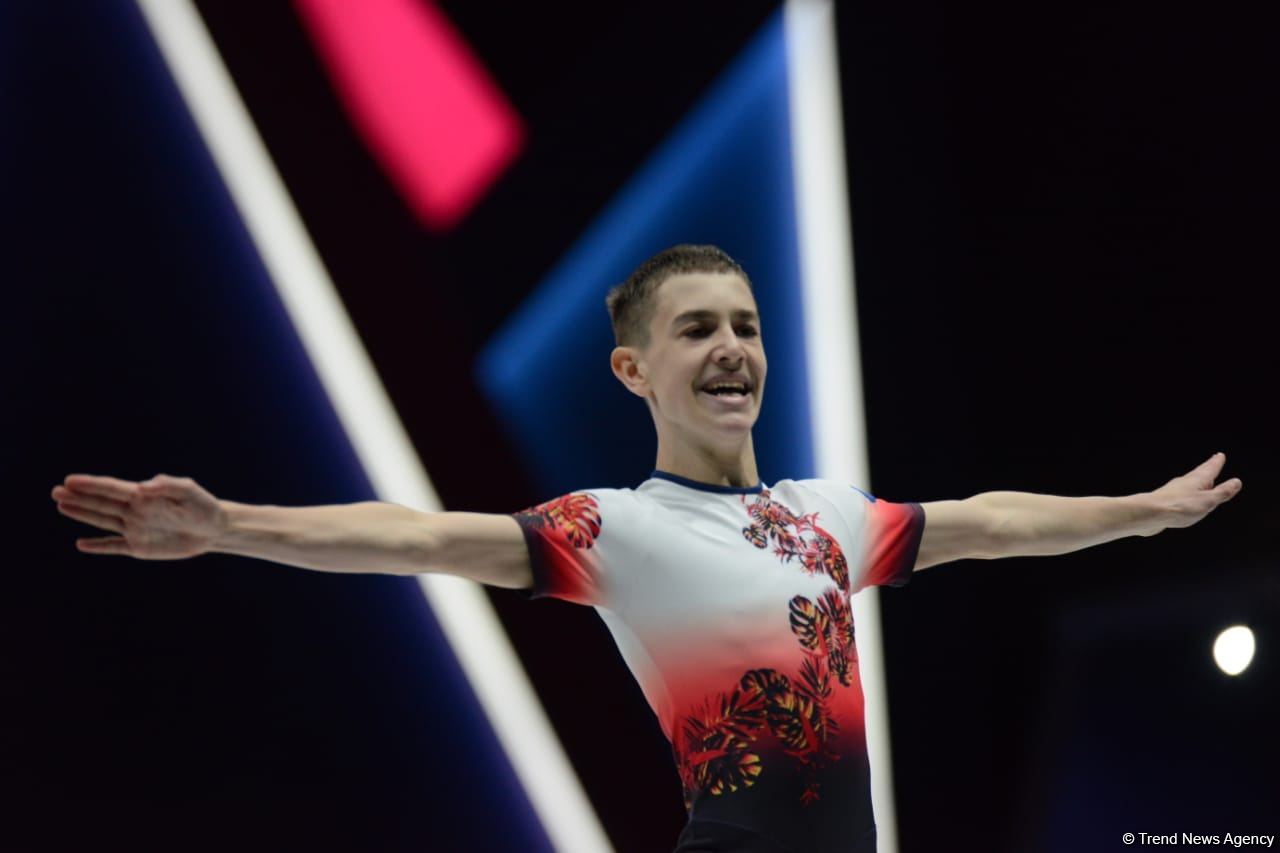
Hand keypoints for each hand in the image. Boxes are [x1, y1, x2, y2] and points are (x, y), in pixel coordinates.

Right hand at [51, 473, 227, 558]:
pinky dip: (99, 546)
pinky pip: (114, 547)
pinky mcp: (140, 547)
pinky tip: (81, 544)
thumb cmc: (203, 506)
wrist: (214, 529)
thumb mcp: (190, 492)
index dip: (91, 484)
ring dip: (82, 514)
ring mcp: (135, 529)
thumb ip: (169, 486)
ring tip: (61, 505)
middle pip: (101, 503)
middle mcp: (135, 510)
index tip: (70, 480)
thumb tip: (144, 486)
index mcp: (144, 495)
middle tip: (56, 491)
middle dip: (79, 497)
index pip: (112, 489)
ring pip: (102, 521)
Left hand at [1143, 452, 1242, 535]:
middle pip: (1199, 473)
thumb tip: (1236, 482)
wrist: (1150, 513)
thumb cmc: (1179, 506)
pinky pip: (1181, 493)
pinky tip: (1184, 497)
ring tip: (1202, 479)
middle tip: (1212, 461)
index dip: (1216, 463)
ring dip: (1197, 480)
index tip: (1219, 456)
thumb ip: (1222, 492)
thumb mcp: (1208, 501)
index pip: (1210, 468)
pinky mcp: (1166, 500)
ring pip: (1189, 482)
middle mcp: (1185, 482)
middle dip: (1207, 468)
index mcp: (1198, 480)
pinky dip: (1187, 492)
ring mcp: (1174, 490)